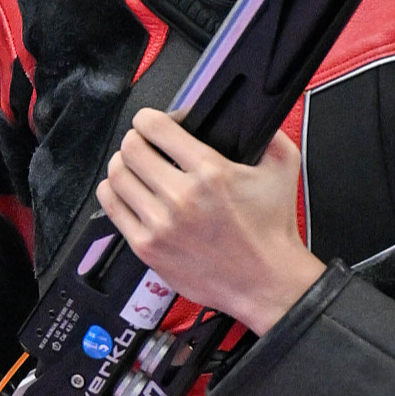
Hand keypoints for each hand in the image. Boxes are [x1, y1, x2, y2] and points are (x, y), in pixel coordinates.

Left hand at [95, 108, 324, 333]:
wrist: (267, 283)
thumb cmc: (272, 230)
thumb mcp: (282, 169)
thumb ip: (268, 133)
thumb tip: (247, 112)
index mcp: (210, 172)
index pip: (154, 127)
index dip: (150, 118)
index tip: (154, 123)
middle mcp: (181, 197)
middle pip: (130, 148)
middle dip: (136, 140)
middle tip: (145, 145)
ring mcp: (161, 224)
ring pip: (116, 175)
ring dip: (122, 164)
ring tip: (135, 167)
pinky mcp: (147, 247)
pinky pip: (112, 207)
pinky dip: (114, 192)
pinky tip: (128, 191)